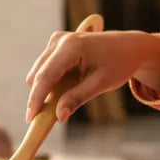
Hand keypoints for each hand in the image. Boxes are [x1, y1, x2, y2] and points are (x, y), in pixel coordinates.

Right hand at [25, 29, 159, 122]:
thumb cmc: (119, 63)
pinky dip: (52, 82)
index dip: (36, 99)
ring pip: (38, 73)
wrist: (129, 46)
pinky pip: (45, 69)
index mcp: (71, 47)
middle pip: (37, 75)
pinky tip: (70, 85)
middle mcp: (59, 40)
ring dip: (47, 90)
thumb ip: (78, 98)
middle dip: (40, 97)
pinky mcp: (56, 44)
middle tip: (52, 116)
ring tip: (69, 96)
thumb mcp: (101, 83)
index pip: (46, 76)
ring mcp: (56, 40)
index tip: (30, 119)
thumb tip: (58, 116)